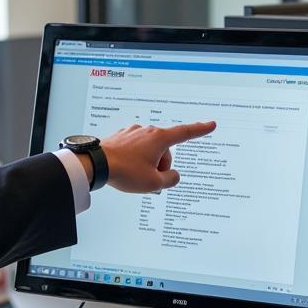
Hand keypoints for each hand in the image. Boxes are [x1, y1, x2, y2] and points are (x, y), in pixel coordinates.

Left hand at [101, 121, 215, 193]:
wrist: (96, 164)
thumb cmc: (125, 172)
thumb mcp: (153, 183)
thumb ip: (170, 180)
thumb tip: (173, 175)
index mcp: (159, 139)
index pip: (186, 133)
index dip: (200, 130)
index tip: (210, 125)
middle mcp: (147, 131)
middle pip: (164, 150)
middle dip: (161, 165)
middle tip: (149, 179)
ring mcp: (132, 132)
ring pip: (149, 151)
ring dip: (147, 164)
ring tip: (133, 175)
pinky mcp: (121, 137)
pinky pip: (135, 150)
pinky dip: (134, 160)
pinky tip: (125, 169)